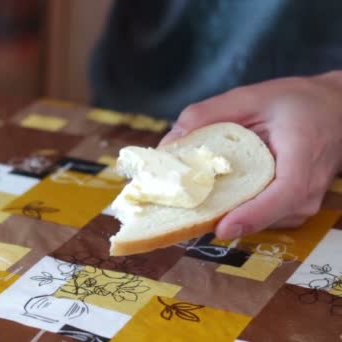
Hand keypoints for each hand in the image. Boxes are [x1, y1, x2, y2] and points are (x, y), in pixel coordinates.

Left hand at [160, 72, 341, 239]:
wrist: (334, 111)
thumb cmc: (293, 103)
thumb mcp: (248, 97)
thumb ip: (205, 115)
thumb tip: (167, 144)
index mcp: (303, 155)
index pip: (285, 193)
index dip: (254, 214)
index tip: (222, 227)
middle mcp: (308, 188)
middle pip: (265, 215)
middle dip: (222, 217)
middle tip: (179, 214)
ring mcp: (304, 204)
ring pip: (260, 221)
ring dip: (225, 214)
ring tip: (191, 202)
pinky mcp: (292, 210)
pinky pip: (260, 217)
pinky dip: (235, 211)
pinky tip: (212, 198)